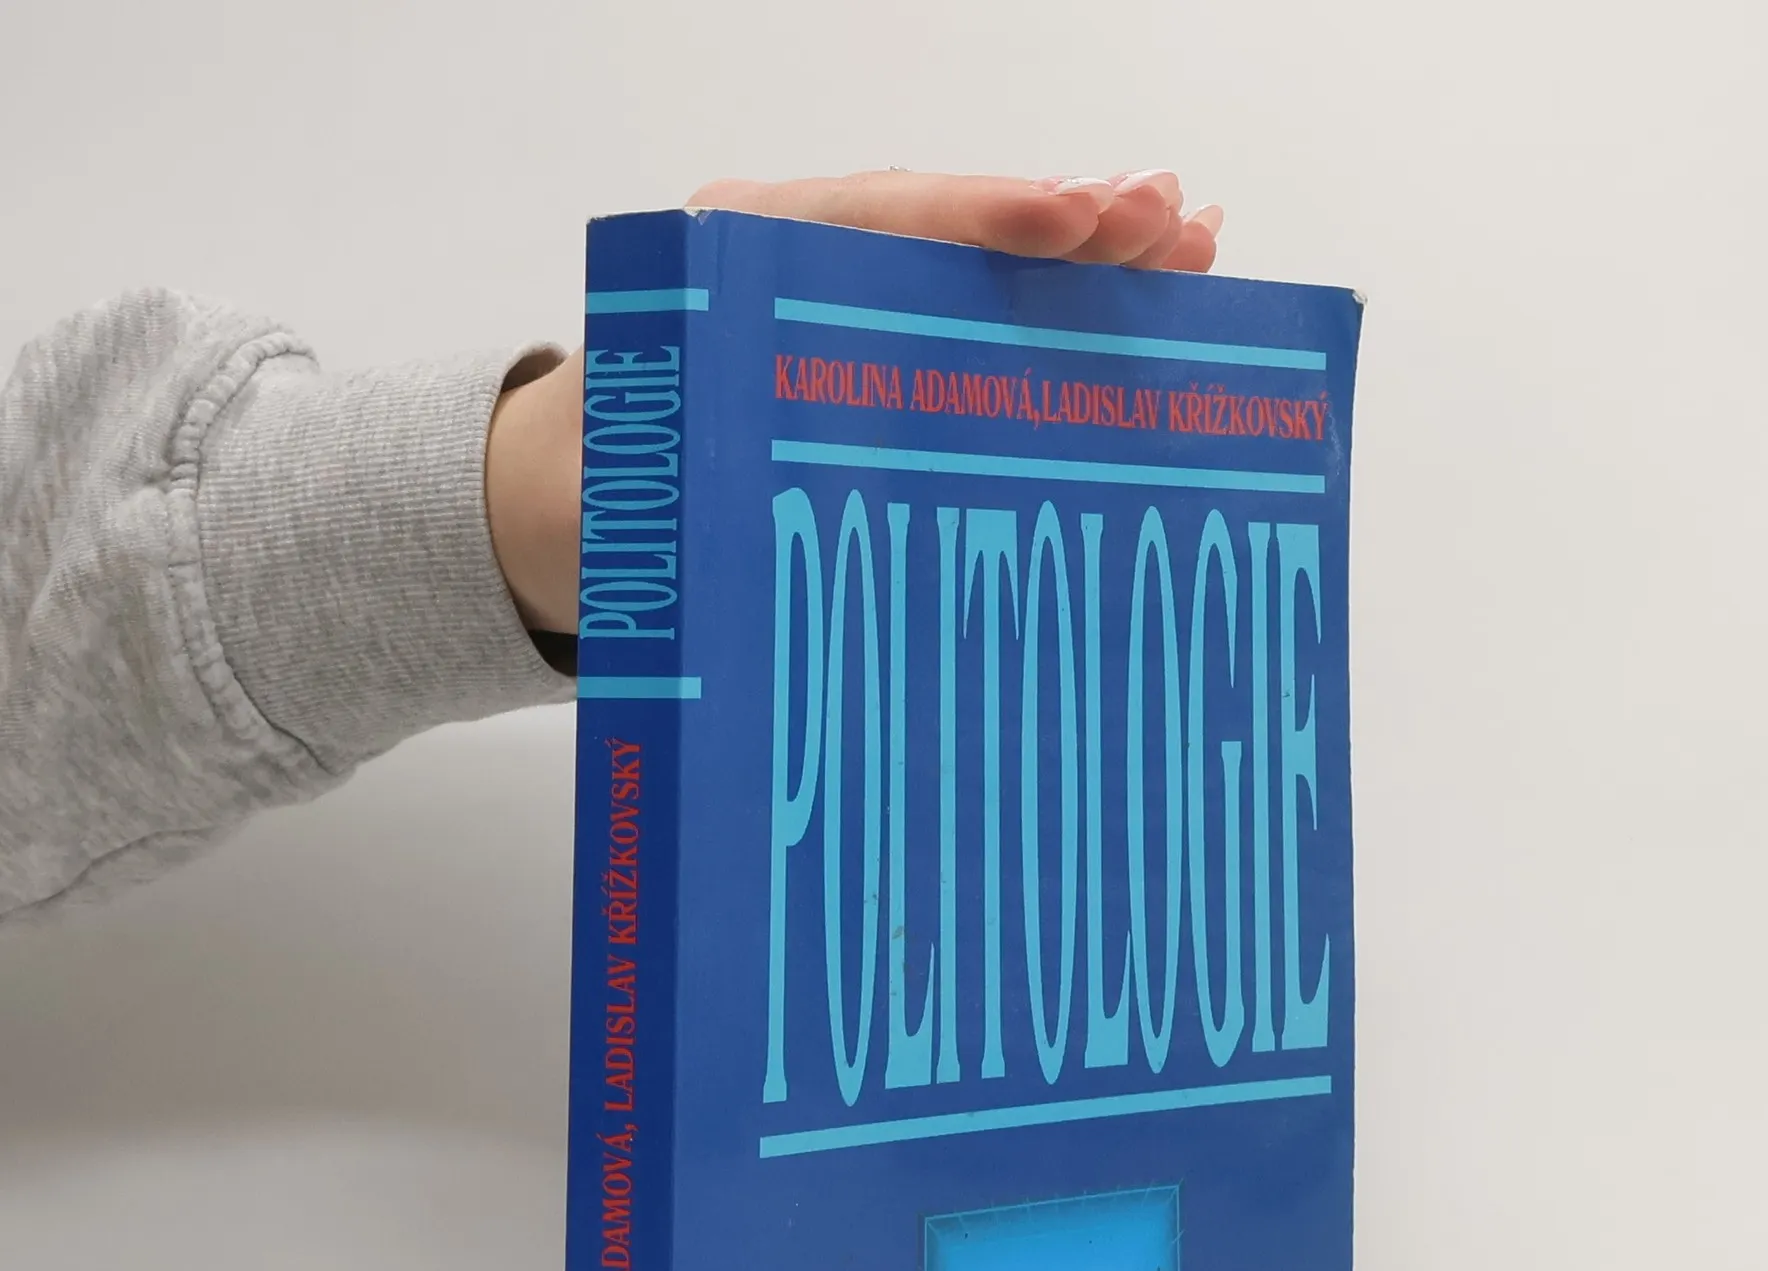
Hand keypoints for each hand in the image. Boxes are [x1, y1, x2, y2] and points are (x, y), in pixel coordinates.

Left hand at [487, 171, 1225, 634]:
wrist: (571, 495)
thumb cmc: (609, 495)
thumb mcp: (633, 500)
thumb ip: (692, 502)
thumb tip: (779, 548)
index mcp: (733, 272)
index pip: (871, 221)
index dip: (977, 221)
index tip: (1070, 223)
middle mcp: (801, 266)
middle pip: (948, 226)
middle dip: (1065, 223)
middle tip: (1172, 223)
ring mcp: (850, 303)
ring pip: (977, 267)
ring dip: (1087, 257)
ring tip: (1192, 244)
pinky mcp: (880, 350)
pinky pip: (978, 314)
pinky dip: (1061, 304)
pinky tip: (1142, 296)